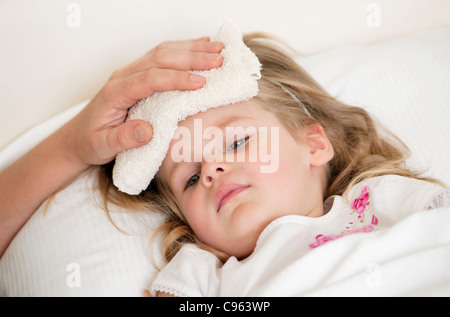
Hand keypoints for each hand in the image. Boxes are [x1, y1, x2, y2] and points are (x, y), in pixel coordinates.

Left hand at [65, 37, 223, 166]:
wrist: (78, 137)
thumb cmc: (91, 142)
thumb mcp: (102, 147)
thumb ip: (123, 139)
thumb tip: (148, 131)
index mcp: (116, 92)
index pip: (149, 79)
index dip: (176, 79)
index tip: (201, 82)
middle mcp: (124, 76)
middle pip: (160, 59)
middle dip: (191, 58)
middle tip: (218, 60)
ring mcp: (131, 73)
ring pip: (163, 53)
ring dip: (191, 49)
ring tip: (218, 49)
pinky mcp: (138, 75)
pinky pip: (162, 56)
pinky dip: (183, 49)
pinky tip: (200, 46)